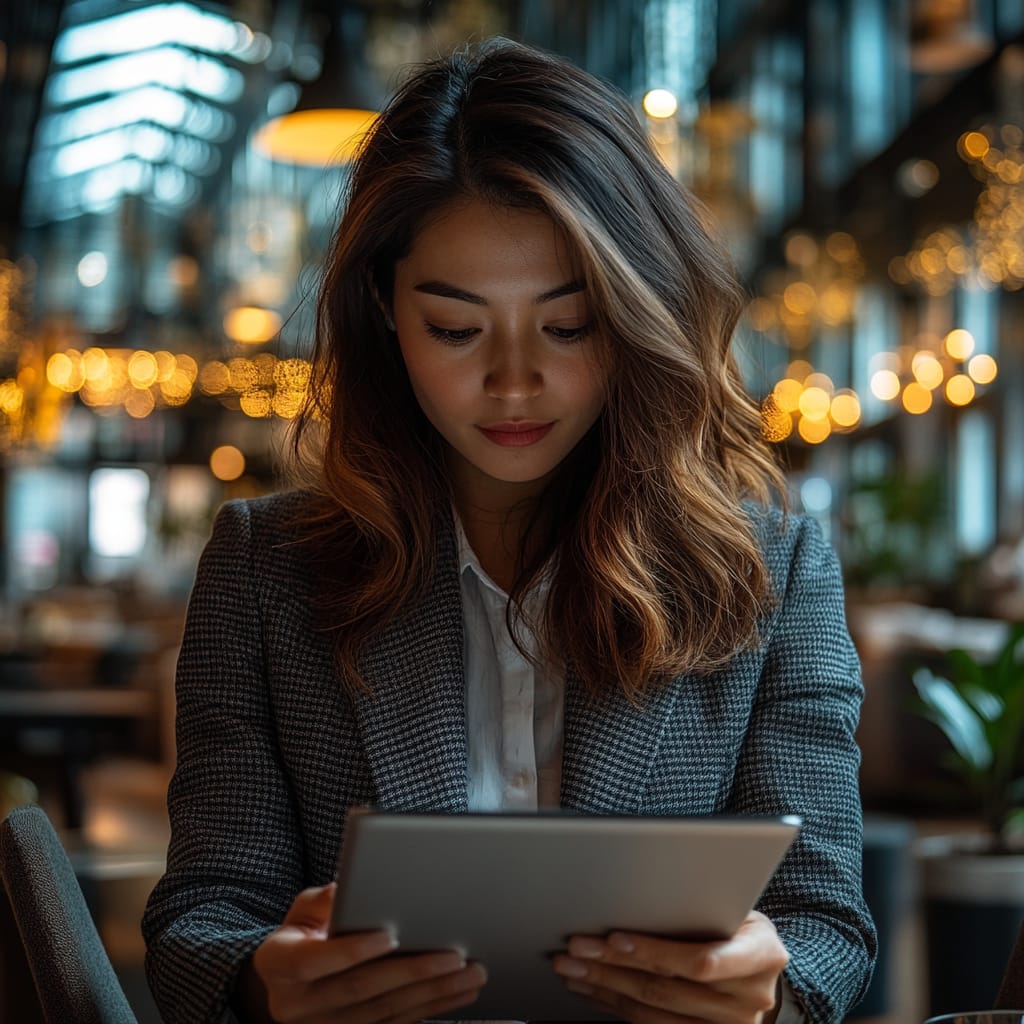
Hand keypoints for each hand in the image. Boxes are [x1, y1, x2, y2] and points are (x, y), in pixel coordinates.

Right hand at [246, 883, 486, 1022]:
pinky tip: (459, 992)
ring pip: (386, 1012)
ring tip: (472, 972)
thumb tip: (347, 891)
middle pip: (361, 990)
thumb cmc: (303, 934)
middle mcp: (298, 1007)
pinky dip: (432, 1007)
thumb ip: (320, 901)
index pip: (314, 962)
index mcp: (279, 968)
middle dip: (412, 971)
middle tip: (455, 955)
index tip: (390, 933)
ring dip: (434, 993)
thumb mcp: (301, 912)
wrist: (291, 984)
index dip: (352, 950)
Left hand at [552, 910, 787, 1022]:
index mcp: (762, 954)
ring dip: (606, 987)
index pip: (702, 961)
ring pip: (653, 1010)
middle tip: (575, 948)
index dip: (655, 951)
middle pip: (667, 987)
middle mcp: (750, 998)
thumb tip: (637, 891)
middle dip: (612, 965)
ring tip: (572, 969)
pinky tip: (594, 989)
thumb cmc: (738, 922)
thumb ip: (699, 905)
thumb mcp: (735, 906)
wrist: (761, 965)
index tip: (614, 938)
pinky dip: (616, 1005)